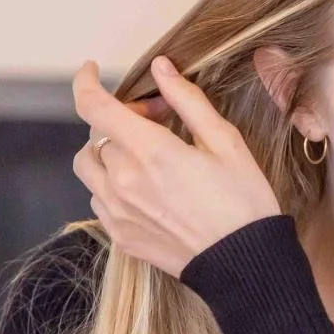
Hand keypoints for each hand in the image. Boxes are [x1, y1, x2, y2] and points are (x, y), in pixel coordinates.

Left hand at [70, 57, 281, 276]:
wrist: (247, 266)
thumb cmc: (244, 204)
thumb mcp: (227, 143)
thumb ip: (188, 101)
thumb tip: (161, 68)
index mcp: (151, 151)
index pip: (93, 106)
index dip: (86, 82)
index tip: (91, 71)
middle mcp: (124, 180)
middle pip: (97, 134)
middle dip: (123, 120)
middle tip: (158, 123)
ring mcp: (118, 211)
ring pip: (88, 166)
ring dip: (107, 152)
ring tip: (142, 157)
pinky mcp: (120, 235)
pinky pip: (98, 198)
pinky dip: (112, 184)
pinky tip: (145, 189)